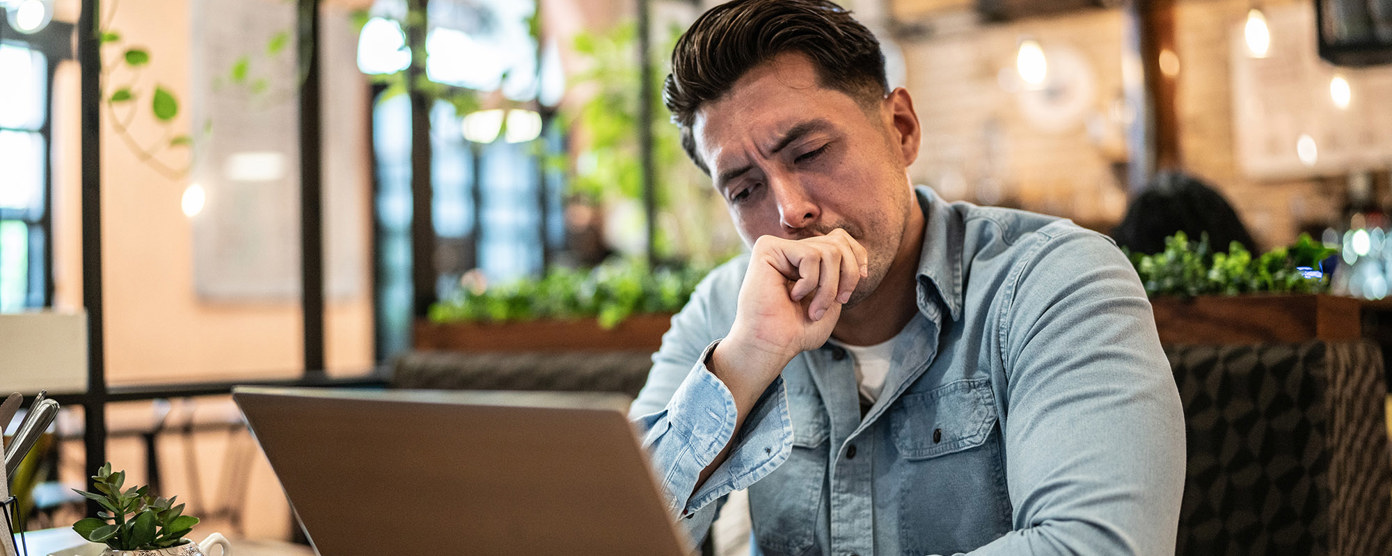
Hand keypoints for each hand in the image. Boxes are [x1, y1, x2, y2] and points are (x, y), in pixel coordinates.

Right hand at [711, 229, 867, 400]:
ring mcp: (778, 246)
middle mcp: (791, 249)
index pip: (840, 238)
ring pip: (828, 251)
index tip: (859, 282)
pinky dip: (810, 282)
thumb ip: (841, 272)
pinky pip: (809, 255)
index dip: (857, 257)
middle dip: (847, 276)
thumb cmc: (798, 331)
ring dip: (829, 287)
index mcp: (804, 259)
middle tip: (838, 302)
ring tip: (814, 309)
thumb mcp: (832, 299)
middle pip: (838, 242)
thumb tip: (854, 249)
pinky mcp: (767, 248)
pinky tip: (793, 296)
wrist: (771, 345)